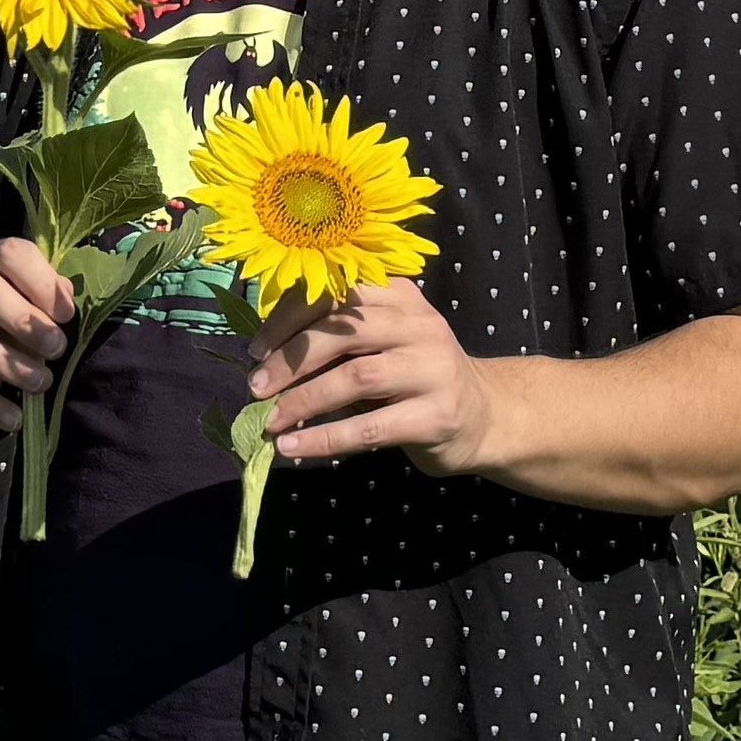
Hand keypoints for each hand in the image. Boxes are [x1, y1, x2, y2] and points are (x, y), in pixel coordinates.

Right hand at [0, 240, 73, 431]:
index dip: (41, 282)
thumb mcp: (21, 299)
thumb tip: (65, 302)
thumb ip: (46, 296)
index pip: (9, 253)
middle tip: (56, 349)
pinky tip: (13, 418)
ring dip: (5, 362)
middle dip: (21, 318)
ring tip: (41, 383)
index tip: (67, 316)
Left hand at [246, 278, 500, 474]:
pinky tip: (294, 448)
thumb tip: (264, 358)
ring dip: (305, 400)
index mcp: (400, 296)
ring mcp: (433, 369)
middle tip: (256, 387)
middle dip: (291, 359)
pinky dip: (326, 438)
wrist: (485, 417)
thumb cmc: (414, 377)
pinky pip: (371, 427)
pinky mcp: (437, 415)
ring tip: (270, 421)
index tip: (255, 349)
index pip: (336, 292)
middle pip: (344, 329)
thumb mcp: (381, 344)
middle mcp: (420, 324)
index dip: (288, 318)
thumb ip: (337, 339)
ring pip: (357, 376)